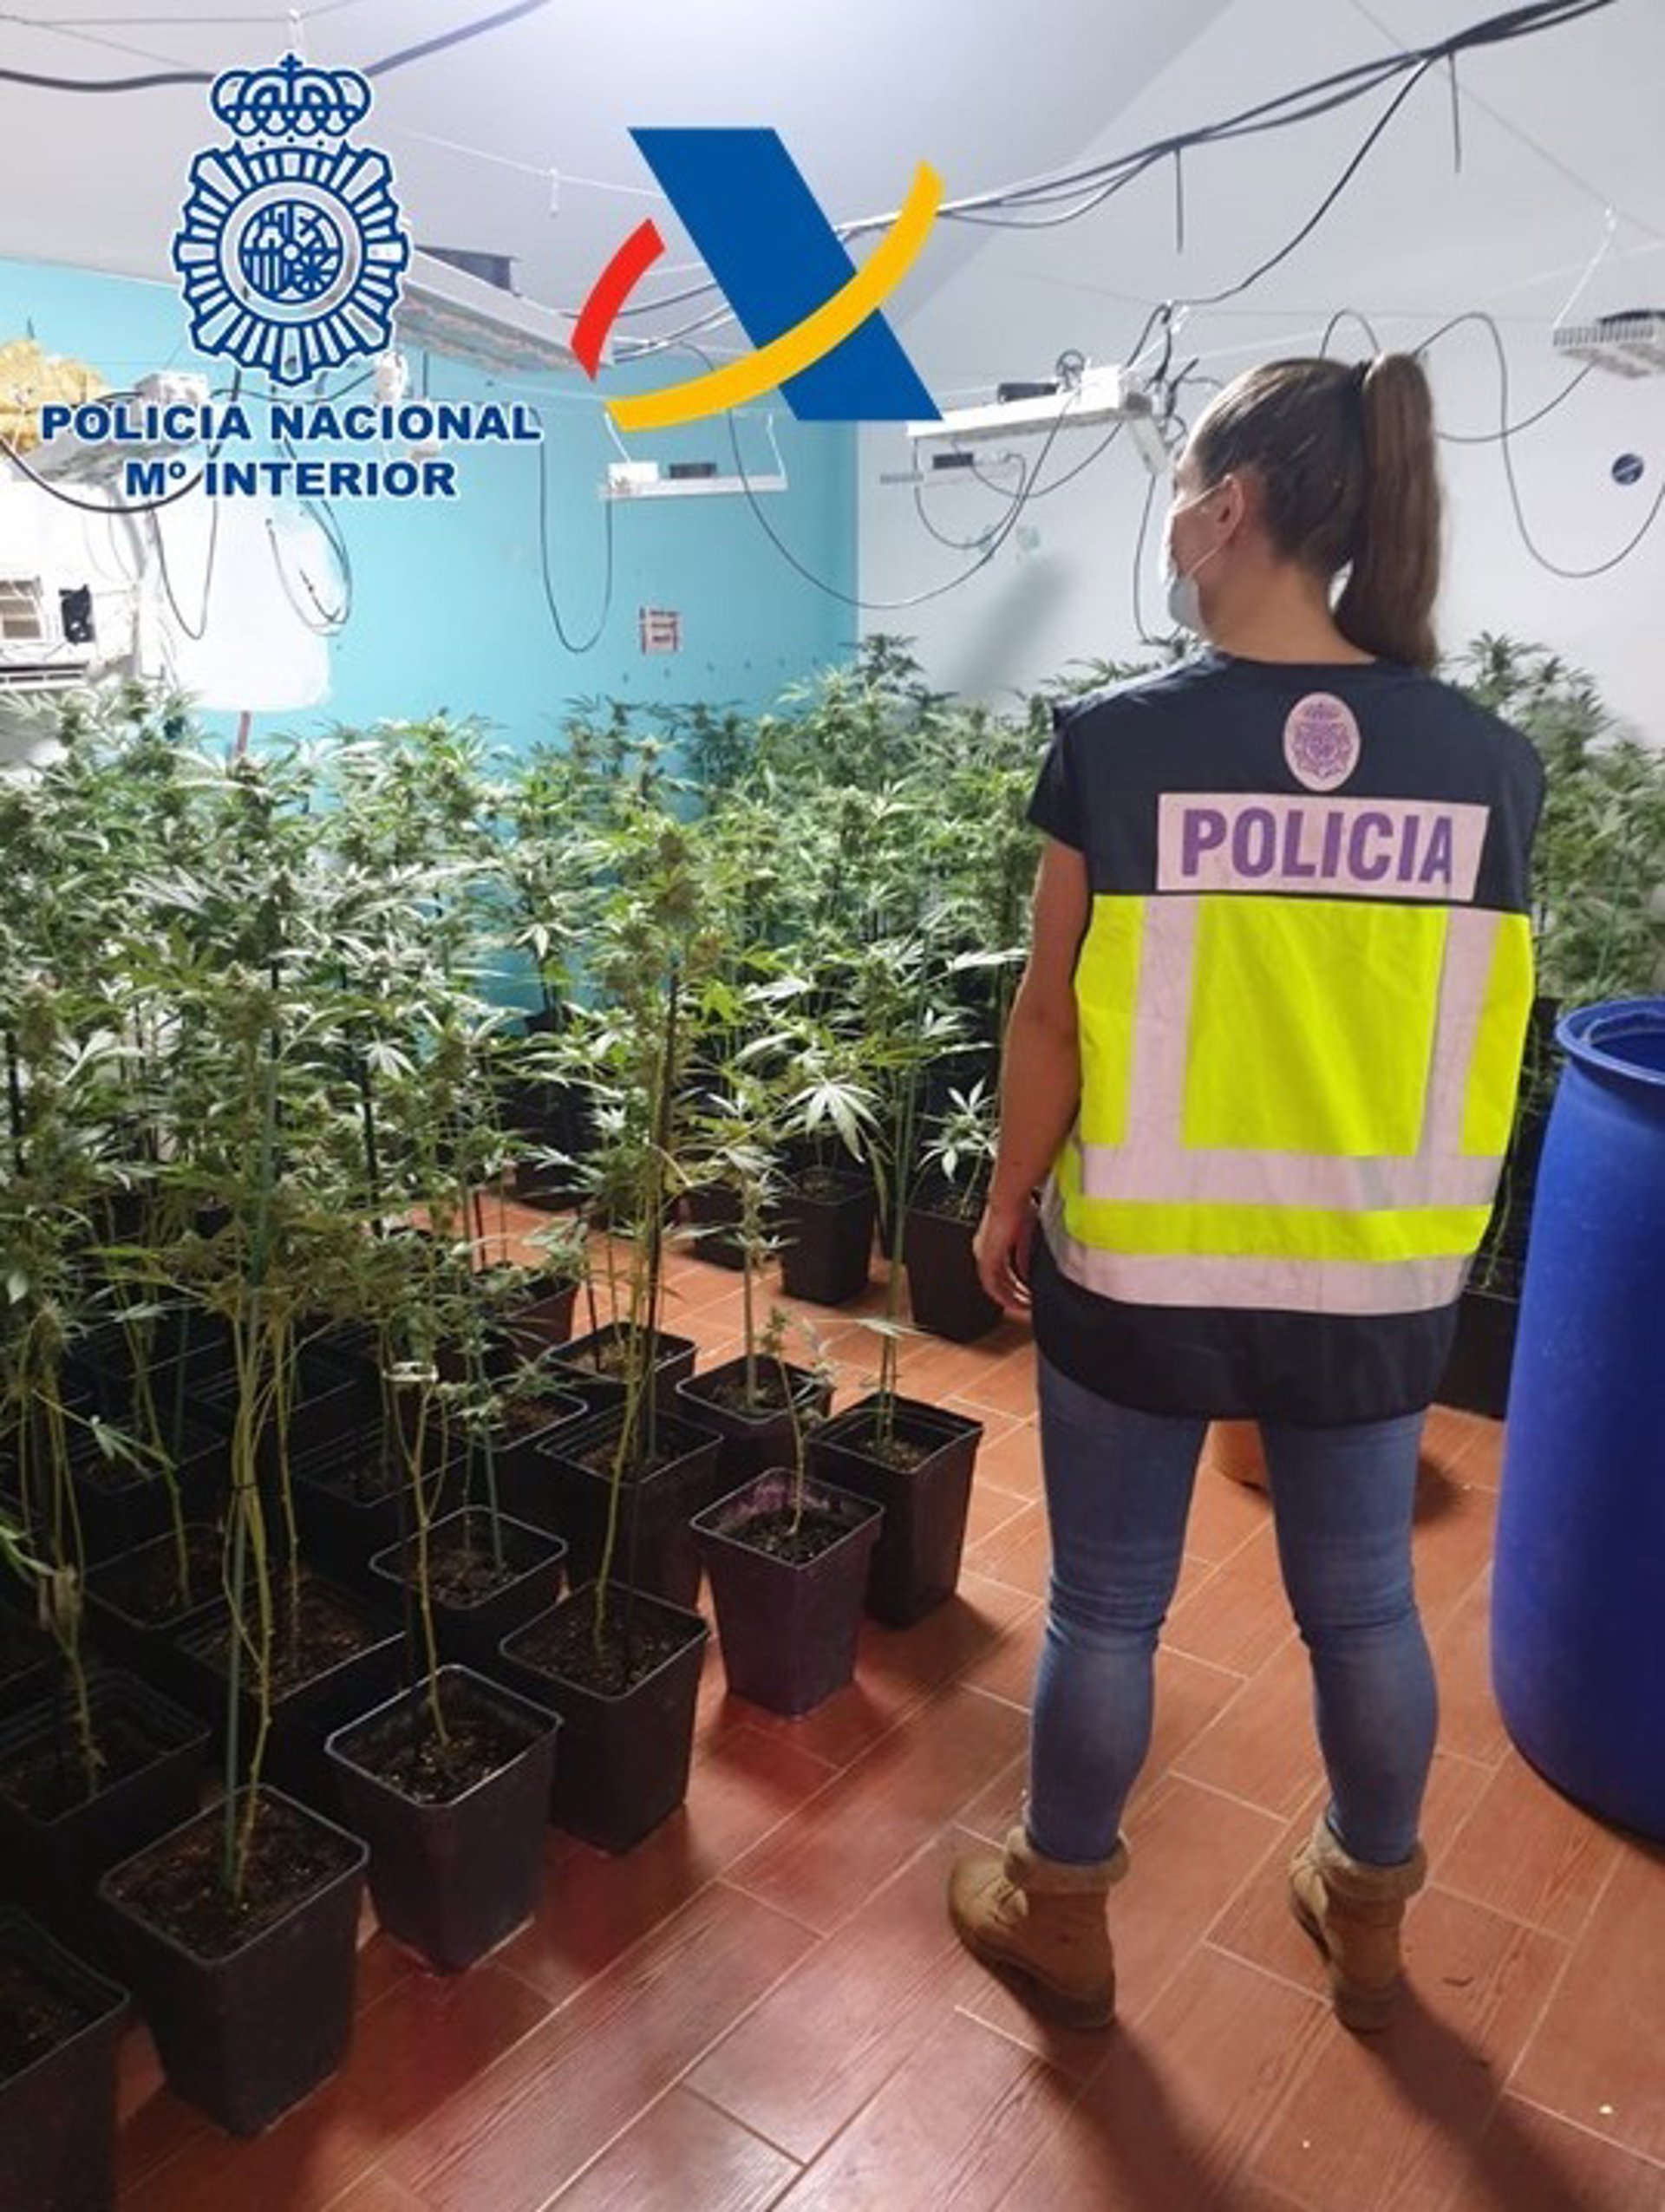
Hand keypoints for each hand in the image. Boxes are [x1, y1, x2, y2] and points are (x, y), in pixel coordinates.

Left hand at [975, 1195, 1035, 1313]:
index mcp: (993, 1243)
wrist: (1009, 1201)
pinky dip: (1004, 1297)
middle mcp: (984, 1251)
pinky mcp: (986, 1261)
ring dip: (1010, 1298)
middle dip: (1014, 1294)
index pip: (1003, 1268)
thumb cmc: (1019, 1208)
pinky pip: (992, 1286)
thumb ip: (1026, 1253)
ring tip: (1024, 1307)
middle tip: (1027, 1304)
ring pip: (995, 1286)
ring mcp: (983, 1256)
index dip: (1015, 1282)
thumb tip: (1029, 1271)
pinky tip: (1015, 1303)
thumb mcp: (1027, 1234)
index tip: (1027, 1291)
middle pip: (999, 1280)